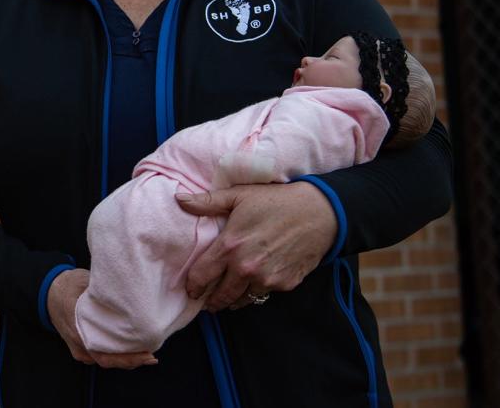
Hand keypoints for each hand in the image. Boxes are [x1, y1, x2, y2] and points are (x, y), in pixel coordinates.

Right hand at [47, 269, 158, 367]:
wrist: (48, 291)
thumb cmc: (68, 285)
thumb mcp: (85, 280)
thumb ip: (104, 290)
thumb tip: (130, 291)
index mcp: (78, 324)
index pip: (103, 349)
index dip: (125, 355)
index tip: (145, 352)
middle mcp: (77, 340)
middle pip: (106, 360)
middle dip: (131, 361)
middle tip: (151, 357)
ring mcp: (77, 347)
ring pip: (104, 360)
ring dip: (125, 360)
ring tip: (147, 355)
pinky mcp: (80, 348)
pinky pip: (100, 357)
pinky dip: (116, 357)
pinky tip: (131, 352)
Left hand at [176, 181, 335, 311]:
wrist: (319, 213)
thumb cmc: (276, 201)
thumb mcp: (239, 195)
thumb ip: (207, 202)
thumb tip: (179, 199)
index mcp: (230, 246)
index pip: (202, 275)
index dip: (193, 286)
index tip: (190, 291)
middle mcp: (246, 267)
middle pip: (221, 295)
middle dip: (211, 302)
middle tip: (206, 303)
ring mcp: (267, 279)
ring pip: (242, 300)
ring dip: (233, 301)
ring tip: (226, 300)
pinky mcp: (285, 284)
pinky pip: (264, 294)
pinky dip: (256, 292)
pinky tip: (253, 286)